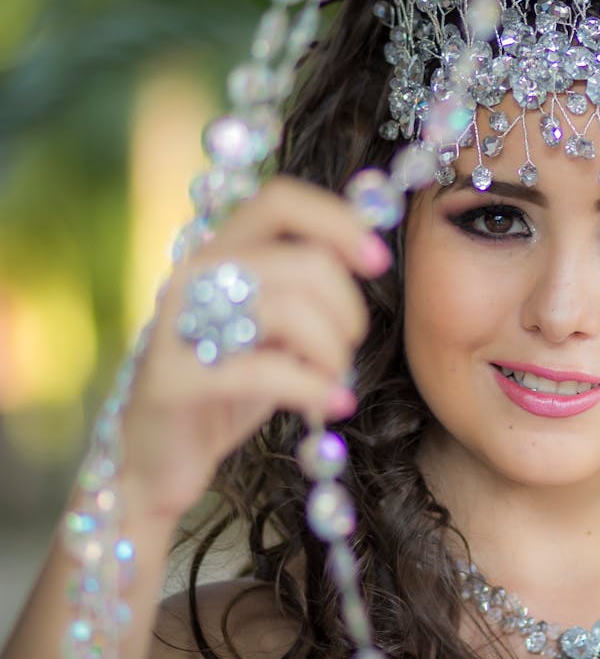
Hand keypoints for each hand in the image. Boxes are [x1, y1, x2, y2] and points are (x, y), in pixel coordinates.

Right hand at [118, 176, 388, 522]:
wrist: (160, 457)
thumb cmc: (233, 385)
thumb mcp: (278, 328)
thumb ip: (307, 287)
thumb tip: (369, 250)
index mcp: (221, 251)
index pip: (281, 201)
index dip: (339, 221)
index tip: (379, 261)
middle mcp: (195, 273)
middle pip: (306, 262)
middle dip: (348, 310)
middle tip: (348, 348)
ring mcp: (178, 323)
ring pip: (292, 311)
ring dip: (334, 353)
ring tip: (335, 380)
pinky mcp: (171, 378)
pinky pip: (264, 371)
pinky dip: (315, 389)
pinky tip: (334, 404)